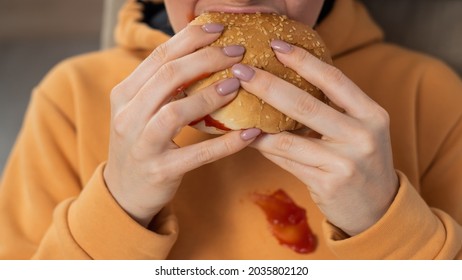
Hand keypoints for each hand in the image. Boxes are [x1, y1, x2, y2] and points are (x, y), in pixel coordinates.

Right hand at [104, 23, 260, 226]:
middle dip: (206, 59)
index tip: (219, 29)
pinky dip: (226, 143)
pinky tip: (250, 134)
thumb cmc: (141, 143)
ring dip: (210, 95)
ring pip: (176, 112)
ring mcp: (142, 145)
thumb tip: (202, 55)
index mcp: (124, 94)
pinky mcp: (160, 171)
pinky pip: (198, 155)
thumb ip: (162, 85)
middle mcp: (128, 116)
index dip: (190, 39)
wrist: (123, 191)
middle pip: (168, 76)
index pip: (158, 57)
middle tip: (237, 52)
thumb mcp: (141, 109)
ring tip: (237, 84)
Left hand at [232, 40, 397, 235]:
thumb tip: (286, 82)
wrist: (378, 207)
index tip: (276, 46)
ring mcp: (344, 161)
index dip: (303, 61)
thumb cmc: (362, 160)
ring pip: (288, 138)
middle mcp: (362, 135)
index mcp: (372, 114)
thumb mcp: (360, 129)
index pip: (334, 79)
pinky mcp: (326, 182)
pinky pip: (286, 160)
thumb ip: (334, 107)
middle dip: (267, 85)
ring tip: (234, 105)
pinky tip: (247, 136)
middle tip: (241, 71)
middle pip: (305, 104)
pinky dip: (264, 146)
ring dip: (256, 121)